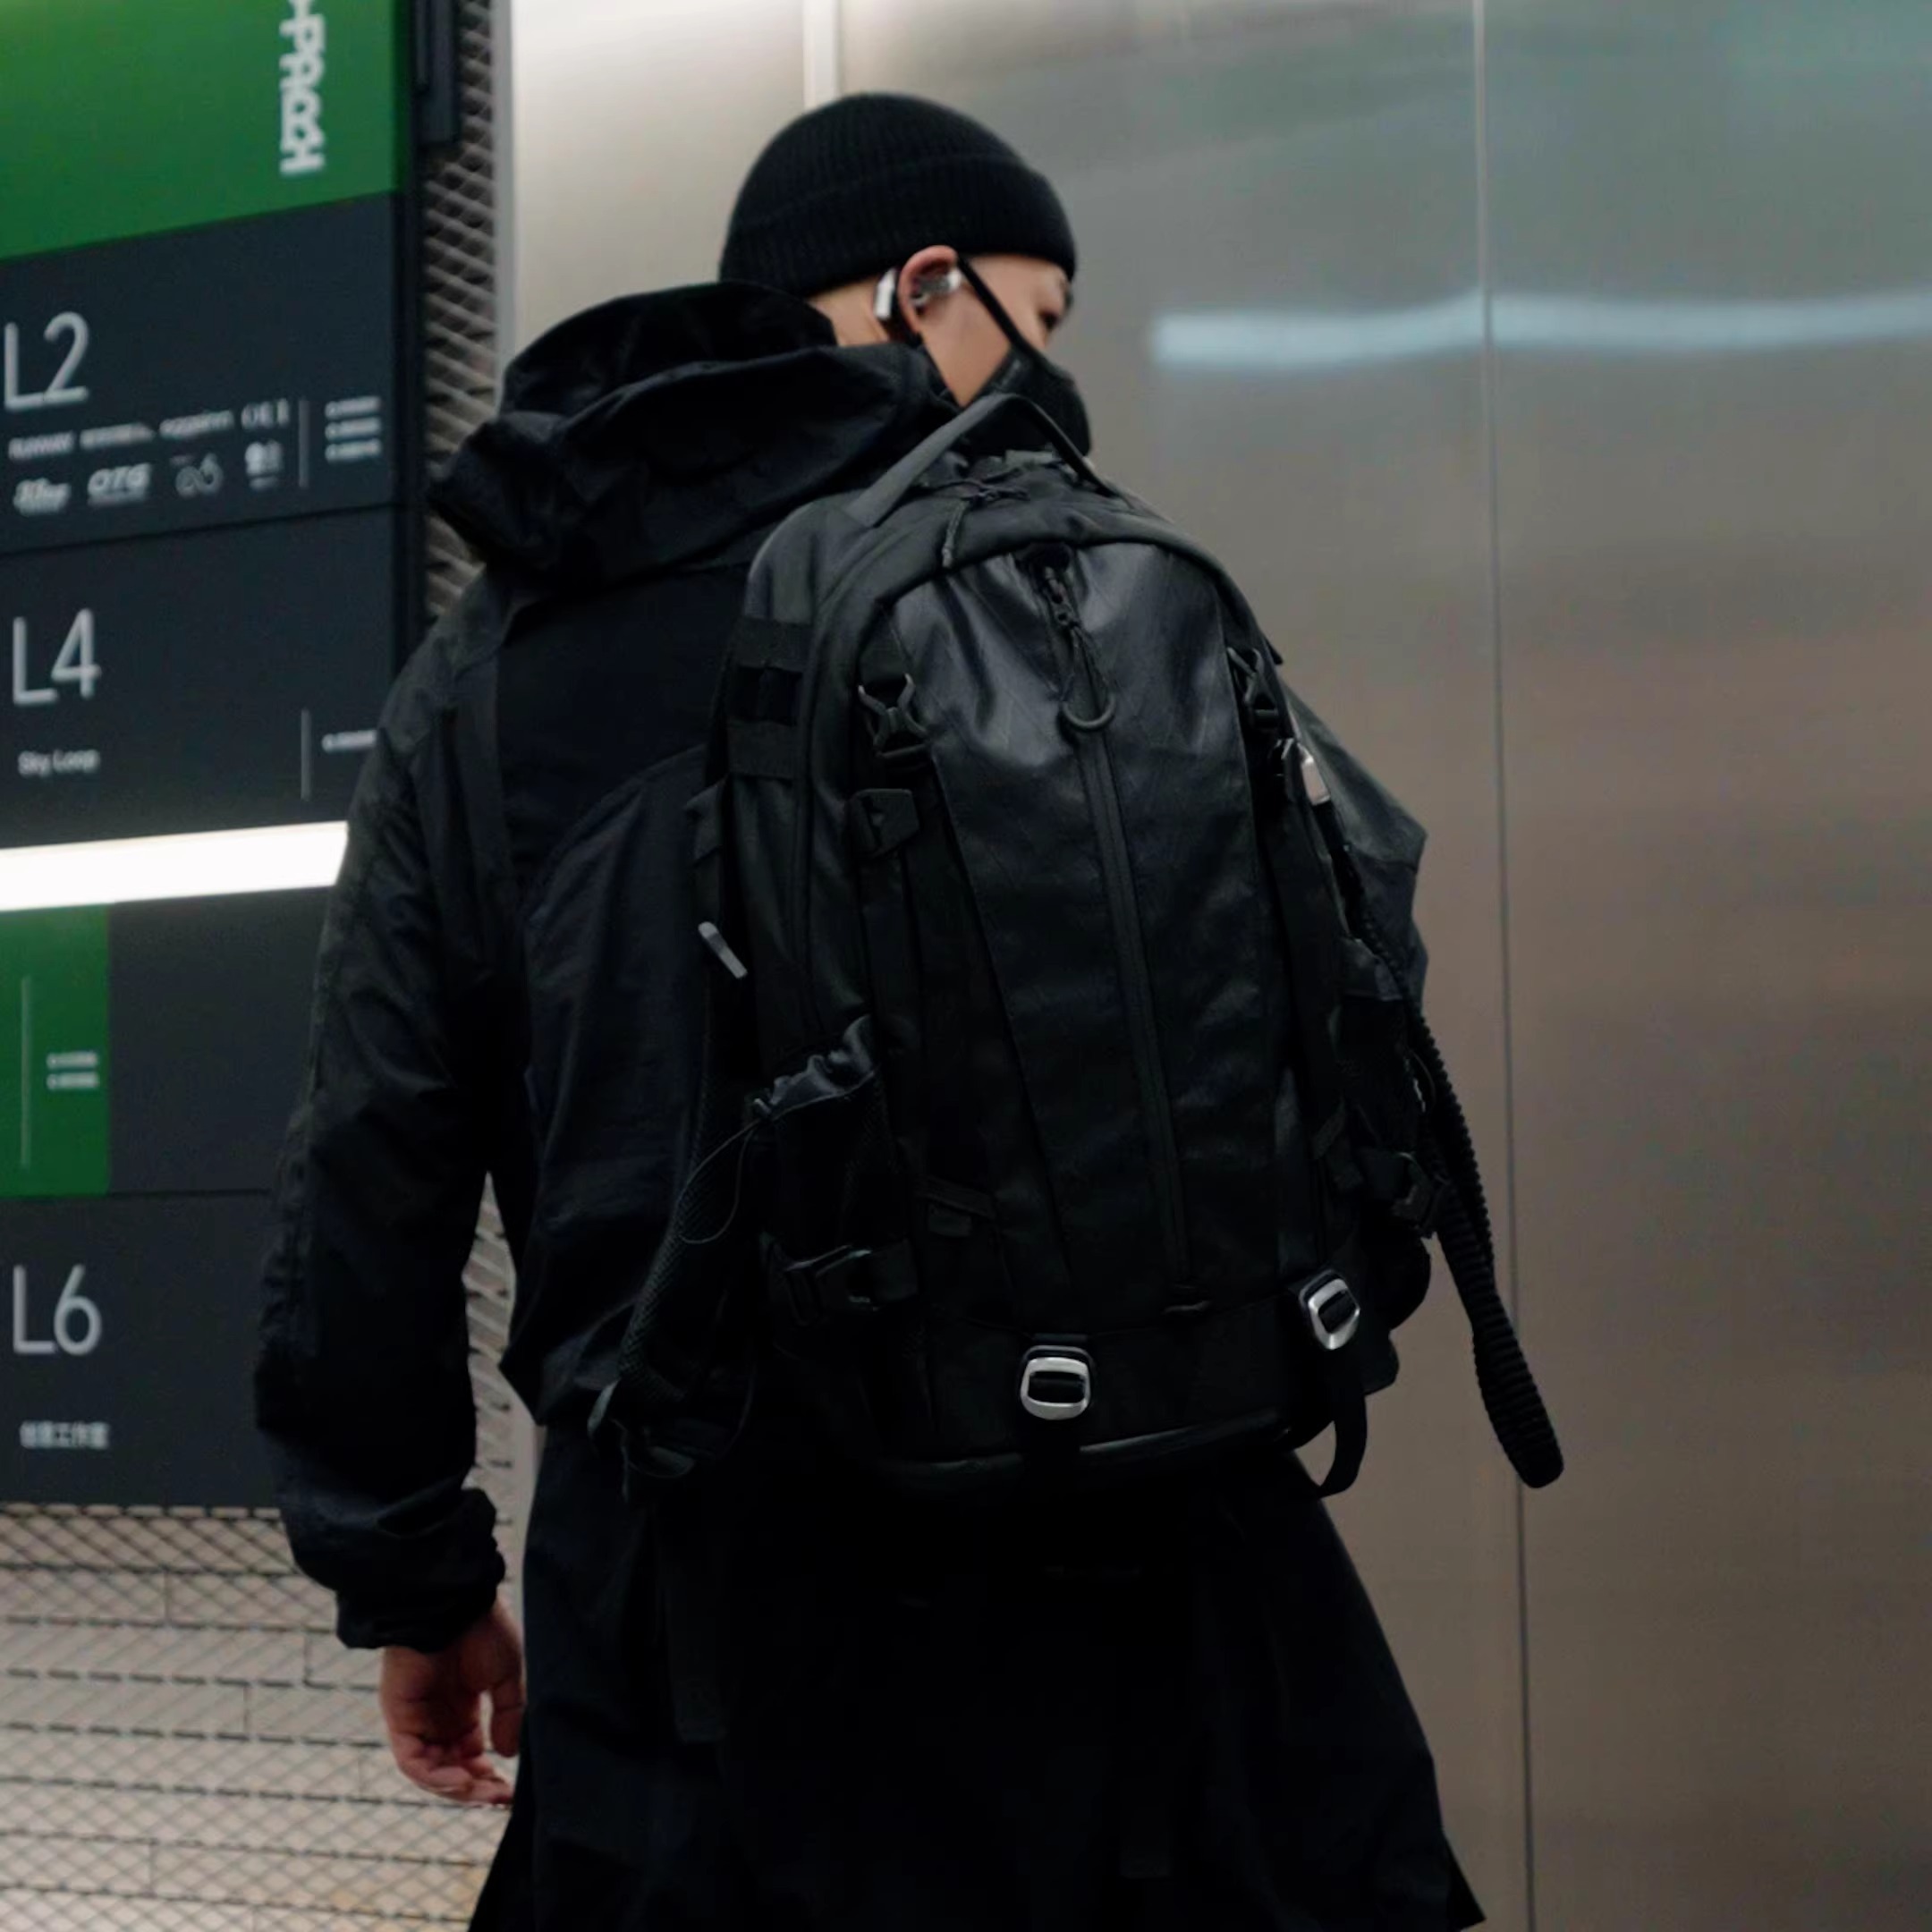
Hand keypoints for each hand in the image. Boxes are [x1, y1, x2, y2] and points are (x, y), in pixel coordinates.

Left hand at [379, 1598, 524, 1805]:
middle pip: (451, 1770)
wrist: (454, 1604)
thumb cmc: (481, 1630)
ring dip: (456, 1788)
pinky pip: (412, 1761)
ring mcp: (417, 1721)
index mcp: (461, 1710)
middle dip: (475, 1789)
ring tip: (482, 1792)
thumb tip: (507, 1754)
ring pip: (431, 1772)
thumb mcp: (506, 1676)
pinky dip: (434, 1776)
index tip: (511, 1791)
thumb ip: (508, 1714)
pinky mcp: (400, 1718)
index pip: (470, 1757)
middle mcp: (437, 1720)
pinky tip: (460, 1779)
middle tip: (500, 1799)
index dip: (488, 1777)